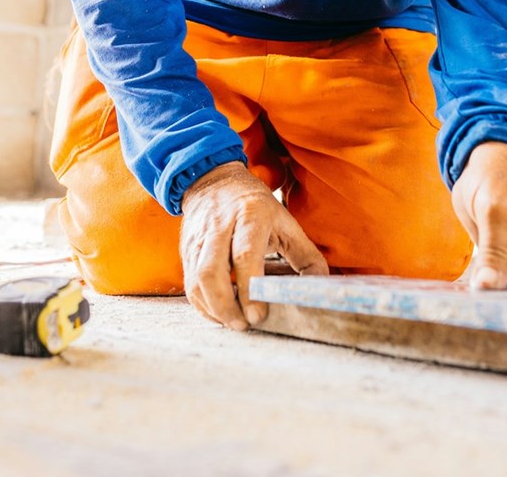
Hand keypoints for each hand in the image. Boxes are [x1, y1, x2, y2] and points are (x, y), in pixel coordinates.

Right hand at [180, 161, 327, 329]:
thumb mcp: (285, 220)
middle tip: (244, 325)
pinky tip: (219, 313)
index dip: (250, 289)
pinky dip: (202, 304)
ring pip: (196, 280)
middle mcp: (220, 226)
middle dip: (226, 306)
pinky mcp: (187, 249)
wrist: (214, 180)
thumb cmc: (255, 205)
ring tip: (233, 323)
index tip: (258, 315)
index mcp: (250, 215)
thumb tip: (320, 286)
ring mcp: (200, 238)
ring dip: (213, 309)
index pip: (245, 255)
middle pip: (212, 271)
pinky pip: (189, 283)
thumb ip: (305, 254)